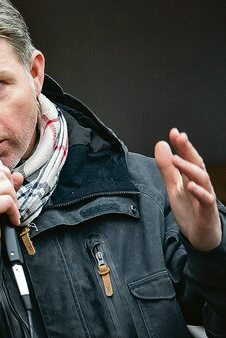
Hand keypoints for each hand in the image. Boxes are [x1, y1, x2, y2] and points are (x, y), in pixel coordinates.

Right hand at [0, 161, 23, 239]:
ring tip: (8, 212)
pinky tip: (10, 219)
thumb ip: (4, 185)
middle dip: (10, 190)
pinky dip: (14, 212)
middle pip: (0, 174)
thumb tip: (18, 175)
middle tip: (8, 204)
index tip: (5, 190)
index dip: (3, 174)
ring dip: (13, 201)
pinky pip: (7, 201)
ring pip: (6, 186)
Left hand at [154, 128, 221, 250]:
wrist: (200, 236)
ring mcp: (205, 197)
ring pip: (203, 180)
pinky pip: (206, 200)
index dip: (182, 145)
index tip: (174, 132)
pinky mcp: (206, 212)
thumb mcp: (173, 186)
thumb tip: (161, 144)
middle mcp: (200, 185)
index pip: (188, 158)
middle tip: (180, 137)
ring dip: (190, 168)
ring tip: (178, 160)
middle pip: (197, 164)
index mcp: (190, 178)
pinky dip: (199, 192)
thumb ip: (166, 168)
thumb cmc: (189, 209)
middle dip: (189, 150)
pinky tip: (190, 185)